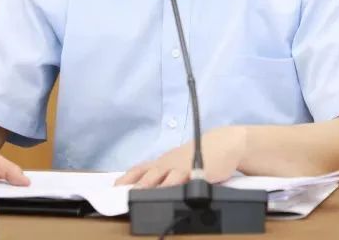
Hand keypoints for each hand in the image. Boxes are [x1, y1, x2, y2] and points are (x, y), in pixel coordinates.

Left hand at [115, 126, 247, 187]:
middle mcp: (169, 163)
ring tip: (140, 194)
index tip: (114, 188)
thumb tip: (150, 188)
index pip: (140, 169)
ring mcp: (182, 166)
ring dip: (152, 185)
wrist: (223, 143)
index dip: (127, 178)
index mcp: (163, 162)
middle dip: (135, 185)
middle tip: (123, 194)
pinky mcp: (197, 170)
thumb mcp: (179, 162)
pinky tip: (170, 191)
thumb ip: (166, 174)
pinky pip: (184, 178)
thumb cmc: (200, 155)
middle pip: (148, 174)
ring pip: (163, 176)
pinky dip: (176, 184)